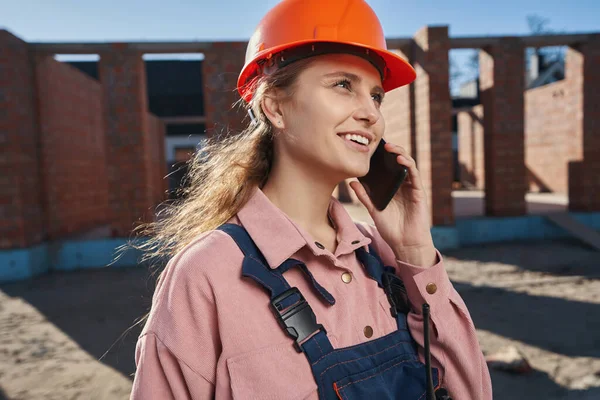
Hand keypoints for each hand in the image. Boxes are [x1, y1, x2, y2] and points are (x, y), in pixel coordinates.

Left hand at [349, 141, 436, 266]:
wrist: (405, 244)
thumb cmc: (391, 229)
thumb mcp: (374, 210)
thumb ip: (364, 197)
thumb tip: (352, 182)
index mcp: (391, 189)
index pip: (387, 169)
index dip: (381, 158)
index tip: (371, 149)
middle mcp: (402, 186)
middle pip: (397, 163)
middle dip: (391, 152)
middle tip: (381, 144)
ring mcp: (411, 188)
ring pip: (407, 165)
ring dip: (400, 154)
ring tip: (390, 148)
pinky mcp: (419, 192)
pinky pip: (415, 175)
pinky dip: (408, 165)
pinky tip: (400, 160)